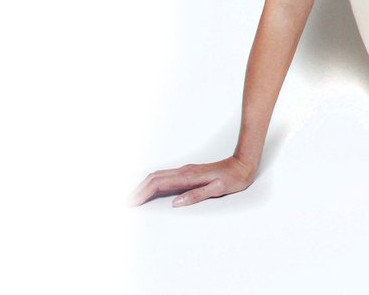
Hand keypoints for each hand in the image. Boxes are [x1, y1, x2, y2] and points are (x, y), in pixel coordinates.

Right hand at [130, 155, 256, 207]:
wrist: (243, 164)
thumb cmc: (233, 178)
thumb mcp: (218, 189)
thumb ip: (197, 195)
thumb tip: (176, 203)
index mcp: (188, 176)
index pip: (158, 183)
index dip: (142, 193)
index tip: (131, 203)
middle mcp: (184, 172)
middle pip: (153, 178)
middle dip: (137, 190)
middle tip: (125, 203)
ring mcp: (185, 171)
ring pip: (157, 176)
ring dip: (143, 186)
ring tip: (133, 198)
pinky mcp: (188, 173)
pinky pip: (164, 177)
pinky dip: (152, 184)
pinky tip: (150, 191)